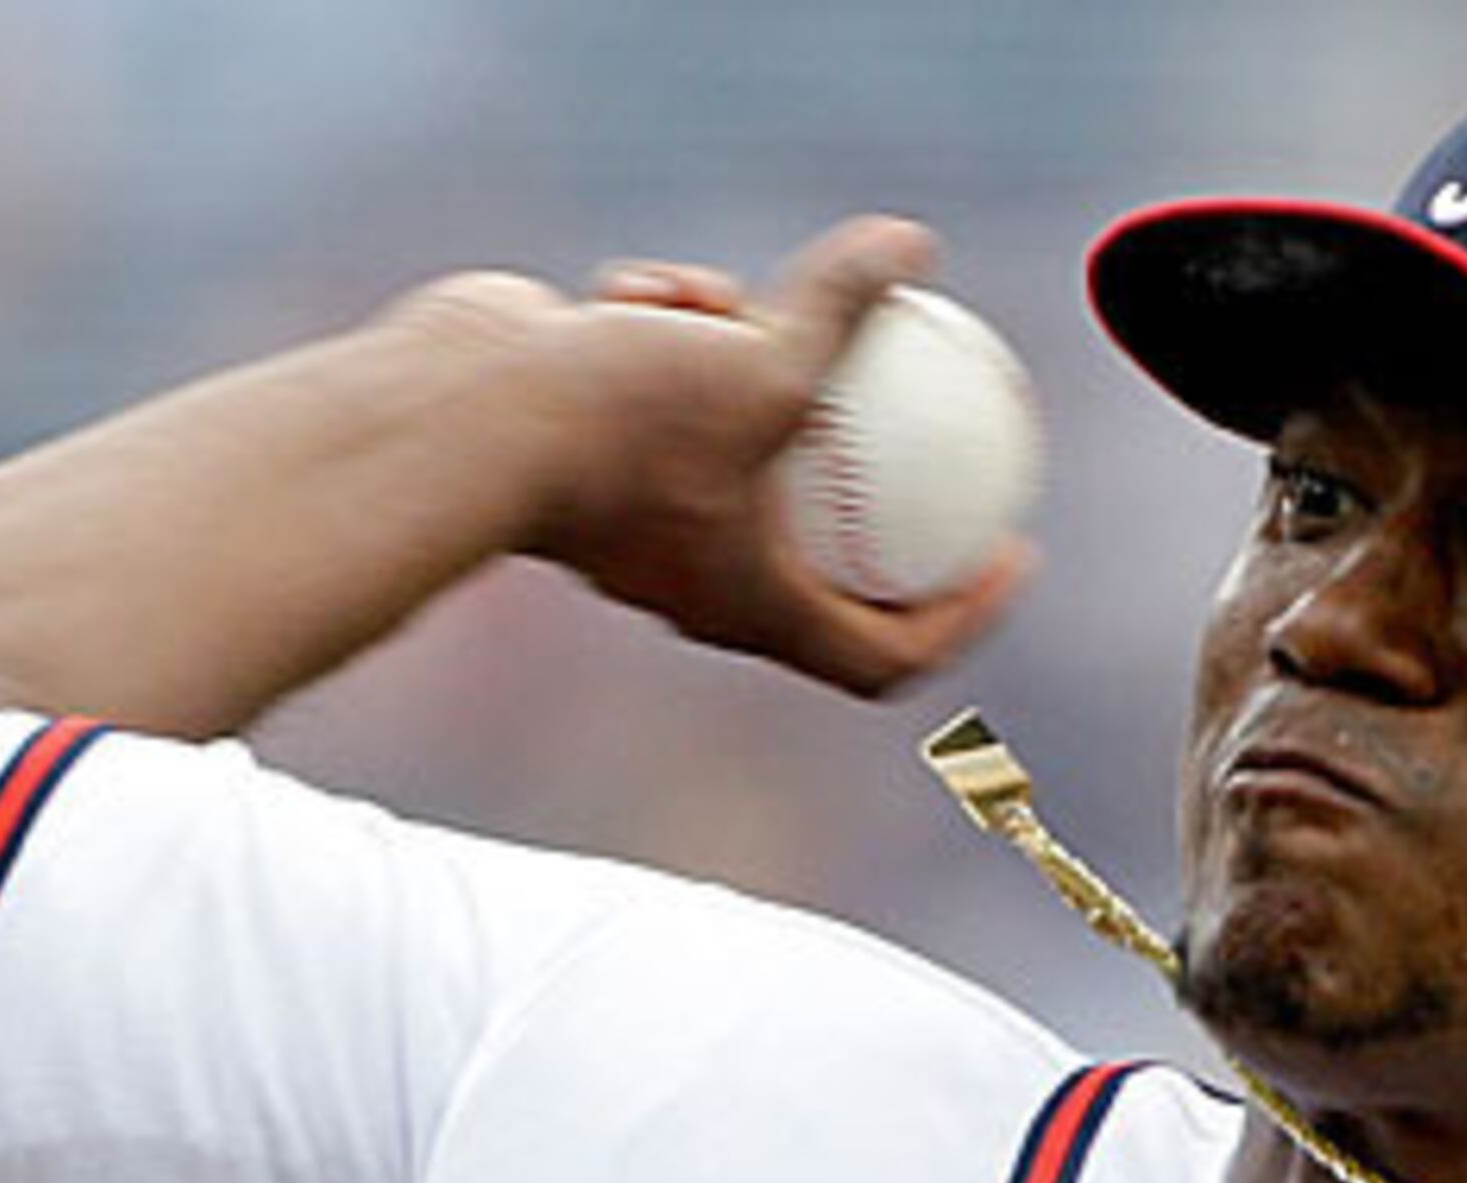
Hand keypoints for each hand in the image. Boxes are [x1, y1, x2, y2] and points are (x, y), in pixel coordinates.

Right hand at [490, 216, 1032, 695]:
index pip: (883, 653)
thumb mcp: (764, 357)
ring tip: (731, 303)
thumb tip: (915, 246)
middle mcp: (695, 579)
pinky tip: (645, 289)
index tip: (1009, 550)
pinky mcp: (588, 452)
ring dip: (745, 359)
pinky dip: (667, 337)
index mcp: (753, 606)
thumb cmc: (616, 420)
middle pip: (816, 554)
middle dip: (871, 486)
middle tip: (937, 423)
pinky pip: (660, 393)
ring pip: (731, 437)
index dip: (962, 619)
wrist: (457, 412)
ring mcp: (637, 518)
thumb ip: (843, 307)